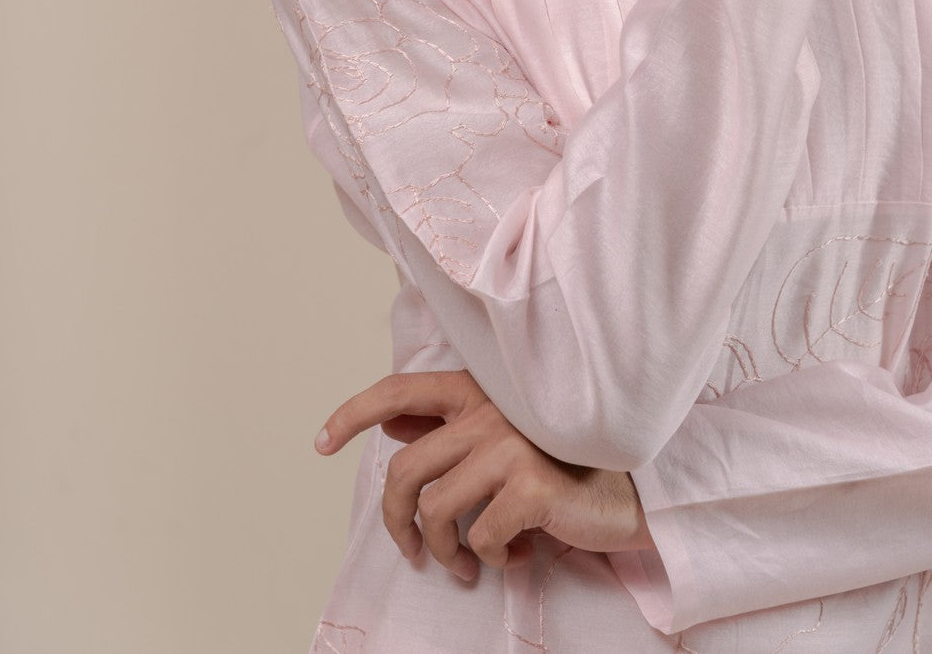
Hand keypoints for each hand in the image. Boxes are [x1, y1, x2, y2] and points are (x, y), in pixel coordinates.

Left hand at [314, 369, 655, 580]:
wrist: (631, 488)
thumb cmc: (561, 463)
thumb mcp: (500, 438)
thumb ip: (448, 428)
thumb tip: (391, 425)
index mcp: (478, 391)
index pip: (400, 390)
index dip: (353, 414)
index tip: (320, 441)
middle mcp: (490, 410)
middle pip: (404, 469)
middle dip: (397, 521)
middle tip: (414, 552)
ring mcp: (510, 445)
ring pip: (434, 510)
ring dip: (444, 551)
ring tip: (470, 563)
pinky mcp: (531, 484)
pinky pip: (481, 537)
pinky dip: (493, 559)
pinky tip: (518, 555)